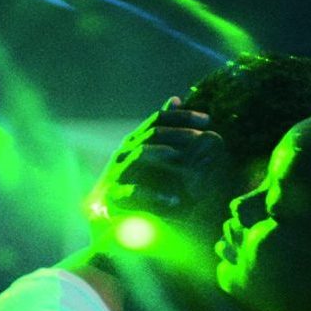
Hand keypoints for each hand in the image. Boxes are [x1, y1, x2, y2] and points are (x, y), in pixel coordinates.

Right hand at [86, 96, 228, 220]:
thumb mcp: (146, 152)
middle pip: (153, 133)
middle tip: (203, 137)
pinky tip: (174, 201)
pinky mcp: (115, 196)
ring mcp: (118, 172)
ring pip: (140, 154)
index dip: (184, 117)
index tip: (208, 120)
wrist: (102, 211)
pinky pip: (135, 192)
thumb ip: (161, 129)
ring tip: (184, 156)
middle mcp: (125, 151)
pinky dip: (155, 196)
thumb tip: (176, 98)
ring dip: (164, 153)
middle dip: (180, 132)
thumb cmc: (130, 180)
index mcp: (135, 140)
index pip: (159, 119)